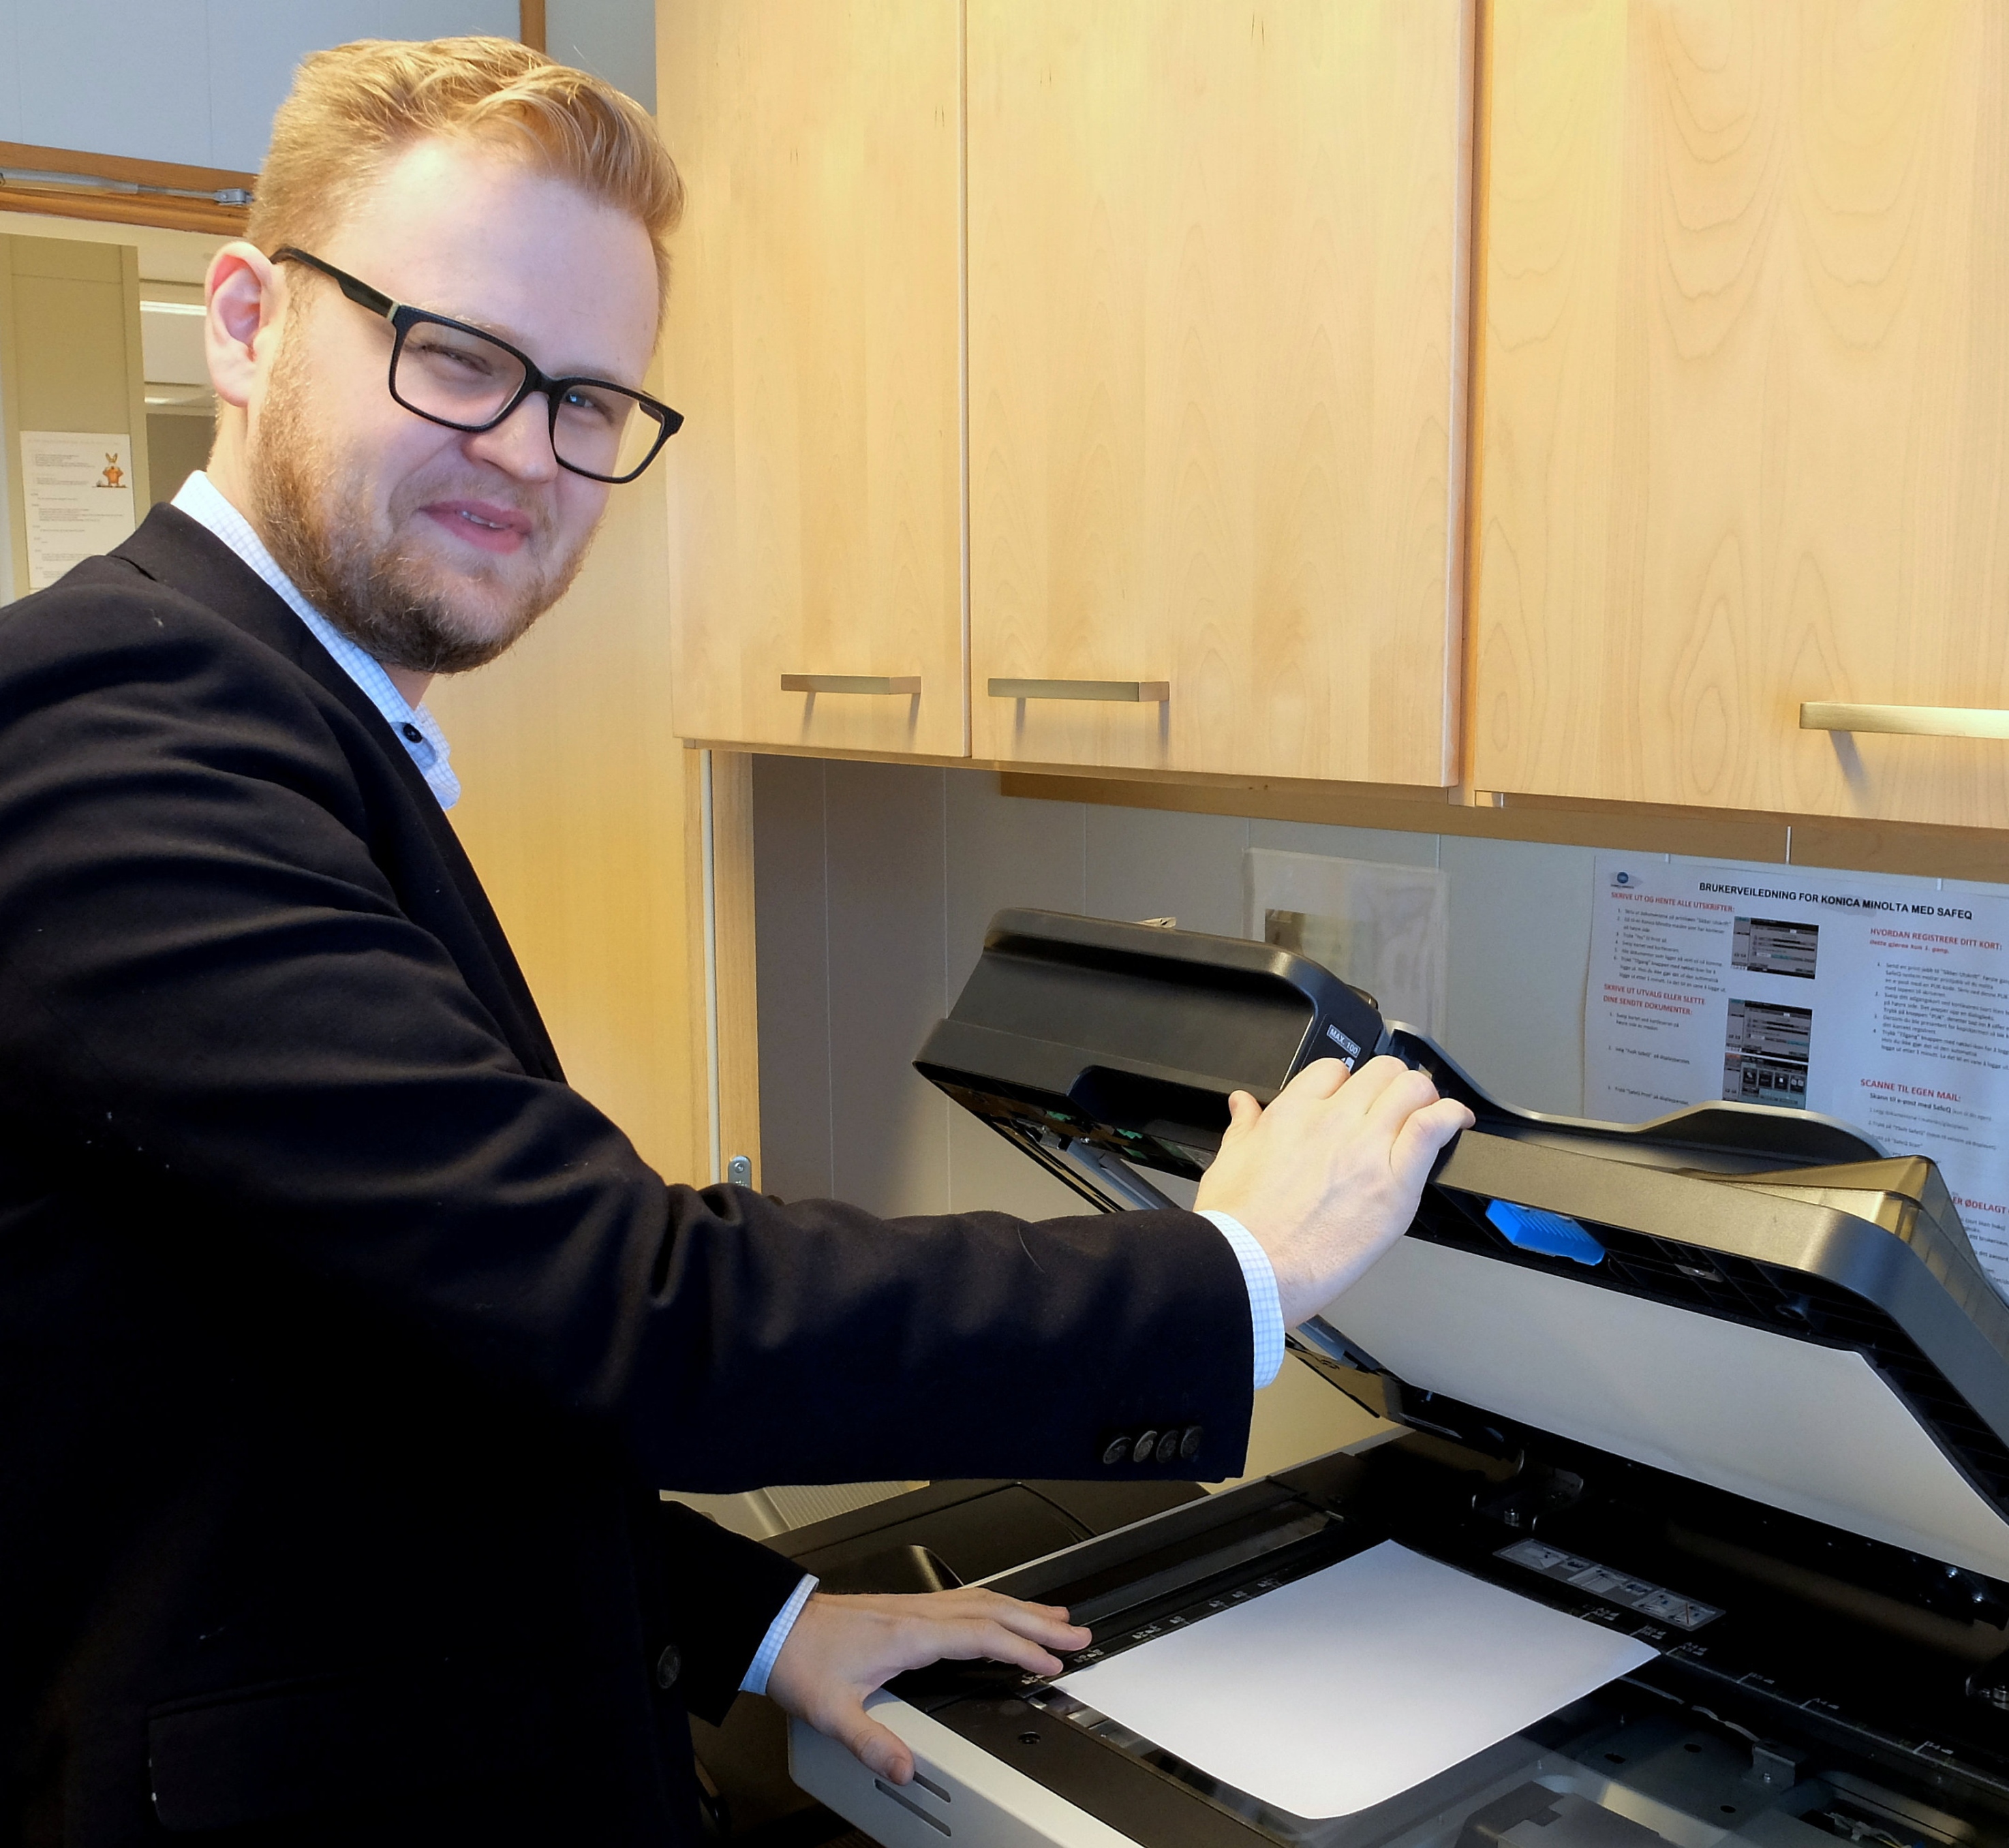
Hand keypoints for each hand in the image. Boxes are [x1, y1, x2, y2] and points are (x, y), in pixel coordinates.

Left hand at [764, 1588, 1088, 1782]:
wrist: (776, 1627)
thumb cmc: (802, 1661)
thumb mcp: (833, 1711)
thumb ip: (871, 1742)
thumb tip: (904, 1769)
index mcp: (910, 1635)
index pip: (982, 1635)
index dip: (1022, 1647)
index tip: (1052, 1662)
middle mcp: (917, 1614)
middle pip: (993, 1609)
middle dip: (1039, 1621)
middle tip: (1076, 1633)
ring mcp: (912, 1607)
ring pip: (980, 1599)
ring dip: (1021, 1607)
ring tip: (1054, 1617)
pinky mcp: (904, 1608)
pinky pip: (963, 1599)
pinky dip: (993, 1604)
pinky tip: (999, 1610)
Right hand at [1195, 1055, 1473, 1325]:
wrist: (1250, 1268)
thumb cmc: (1237, 1226)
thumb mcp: (1229, 1162)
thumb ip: (1243, 1126)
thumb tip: (1243, 1104)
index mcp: (1292, 1113)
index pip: (1334, 1069)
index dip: (1349, 1083)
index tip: (1356, 1101)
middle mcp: (1333, 1121)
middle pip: (1381, 1071)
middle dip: (1392, 1085)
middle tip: (1398, 1107)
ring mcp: (1367, 1148)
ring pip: (1413, 1089)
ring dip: (1424, 1097)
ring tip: (1429, 1114)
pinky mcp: (1395, 1183)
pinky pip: (1433, 1128)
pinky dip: (1452, 1117)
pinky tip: (1457, 1122)